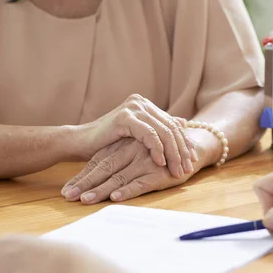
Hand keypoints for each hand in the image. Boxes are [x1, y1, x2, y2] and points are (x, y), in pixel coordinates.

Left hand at [62, 138, 197, 203]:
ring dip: (100, 190)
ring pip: (118, 177)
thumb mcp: (136, 152)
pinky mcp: (159, 173)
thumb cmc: (159, 152)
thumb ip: (117, 159)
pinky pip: (141, 183)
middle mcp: (131, 152)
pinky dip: (128, 190)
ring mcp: (145, 162)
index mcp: (122, 146)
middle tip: (67, 196)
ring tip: (85, 200)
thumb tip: (93, 179)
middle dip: (84, 184)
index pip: (97, 162)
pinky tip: (116, 197)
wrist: (192, 146)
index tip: (65, 192)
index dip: (81, 177)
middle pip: (103, 169)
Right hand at [77, 94, 197, 178]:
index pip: (172, 125)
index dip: (184, 144)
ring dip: (172, 153)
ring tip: (177, 170)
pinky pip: (149, 135)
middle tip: (187, 168)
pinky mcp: (125, 117)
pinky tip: (161, 163)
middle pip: (171, 128)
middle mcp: (142, 103)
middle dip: (181, 151)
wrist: (81, 143)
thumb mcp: (138, 137)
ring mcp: (134, 108)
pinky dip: (157, 150)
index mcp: (146, 106)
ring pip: (163, 132)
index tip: (192, 161)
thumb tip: (184, 123)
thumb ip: (159, 128)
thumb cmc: (108, 143)